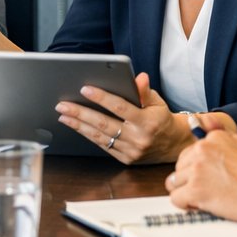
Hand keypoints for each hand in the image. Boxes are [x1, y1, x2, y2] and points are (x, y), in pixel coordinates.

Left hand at [55, 73, 193, 164]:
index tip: (85, 89)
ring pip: (100, 136)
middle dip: (80, 112)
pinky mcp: (125, 159)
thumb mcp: (157, 102)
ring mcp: (131, 151)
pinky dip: (88, 135)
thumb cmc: (162, 118)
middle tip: (62, 104)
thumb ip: (145, 91)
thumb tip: (139, 77)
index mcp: (147, 122)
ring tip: (63, 115)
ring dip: (78, 125)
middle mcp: (138, 139)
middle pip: (104, 124)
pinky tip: (76, 126)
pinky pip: (103, 146)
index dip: (102, 98)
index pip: (120, 107)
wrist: (174, 144)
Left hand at [165, 130, 236, 222]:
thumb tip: (196, 121)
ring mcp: (197, 170)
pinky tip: (200, 205)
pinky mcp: (196, 189)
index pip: (188, 155)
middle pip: (179, 168)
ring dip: (186, 193)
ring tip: (205, 198)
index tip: (209, 178)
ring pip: (173, 183)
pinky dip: (186, 205)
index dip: (195, 170)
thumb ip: (220, 137)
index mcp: (212, 139)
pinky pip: (176, 199)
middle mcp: (201, 150)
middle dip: (188, 181)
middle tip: (207, 190)